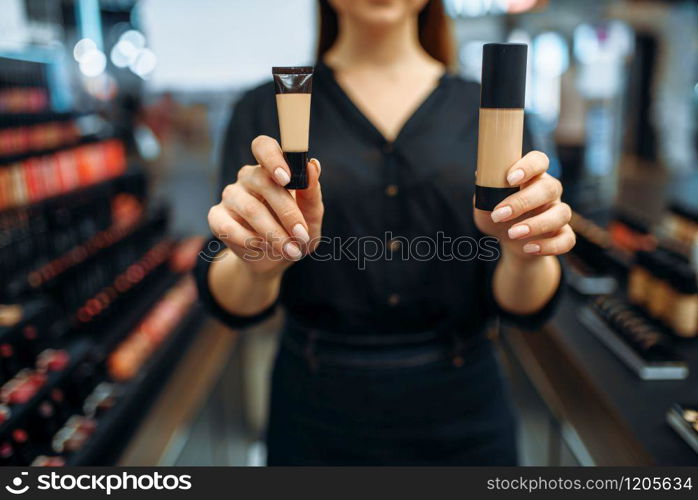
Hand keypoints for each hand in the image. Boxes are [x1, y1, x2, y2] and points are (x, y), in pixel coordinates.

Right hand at [207, 135, 323, 274]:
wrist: (276, 260)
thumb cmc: (296, 232)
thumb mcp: (312, 216)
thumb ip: (312, 192)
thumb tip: (313, 165)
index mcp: (271, 169)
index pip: (264, 146)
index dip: (273, 158)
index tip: (287, 178)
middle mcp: (248, 177)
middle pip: (263, 182)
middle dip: (287, 212)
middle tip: (302, 235)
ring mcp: (231, 195)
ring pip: (251, 209)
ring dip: (274, 233)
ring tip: (291, 250)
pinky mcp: (217, 217)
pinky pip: (228, 227)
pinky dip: (250, 240)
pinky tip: (263, 247)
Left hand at [474, 151, 574, 258]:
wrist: (510, 243)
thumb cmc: (498, 216)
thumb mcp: (486, 205)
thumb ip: (484, 192)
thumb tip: (480, 176)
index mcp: (531, 177)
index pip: (539, 160)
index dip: (528, 166)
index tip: (510, 179)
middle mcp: (549, 192)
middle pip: (549, 187)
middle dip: (524, 201)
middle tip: (499, 215)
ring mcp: (558, 213)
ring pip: (562, 213)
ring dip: (537, 224)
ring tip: (512, 234)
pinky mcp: (563, 235)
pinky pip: (567, 239)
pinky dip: (549, 246)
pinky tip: (529, 248)